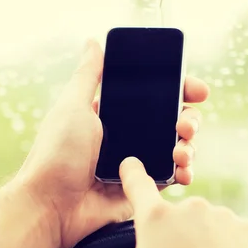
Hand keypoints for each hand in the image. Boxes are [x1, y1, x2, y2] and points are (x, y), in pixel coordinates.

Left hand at [16, 39, 208, 247]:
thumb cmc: (56, 154)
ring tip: (182, 150)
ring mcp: (136, 163)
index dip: (179, 90)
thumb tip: (93, 41)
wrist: (51, 206)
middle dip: (188, 118)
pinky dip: (184, 172)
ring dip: (189, 145)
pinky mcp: (141, 188)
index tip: (196, 89)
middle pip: (171, 120)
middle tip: (185, 124)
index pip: (154, 95)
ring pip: (177, 148)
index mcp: (112, 114)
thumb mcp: (71, 106)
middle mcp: (127, 136)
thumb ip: (87, 76)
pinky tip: (184, 171)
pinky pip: (171, 177)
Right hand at [109, 157, 247, 247]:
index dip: (132, 174)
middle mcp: (191, 209)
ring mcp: (225, 218)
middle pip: (178, 220)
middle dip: (176, 240)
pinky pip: (235, 239)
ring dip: (205, 247)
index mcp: (156, 219)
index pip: (138, 186)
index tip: (131, 163)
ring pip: (209, 229)